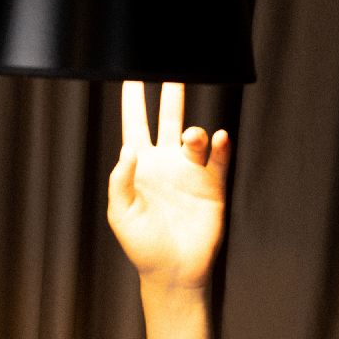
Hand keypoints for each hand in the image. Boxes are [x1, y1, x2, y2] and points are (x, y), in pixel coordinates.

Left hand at [107, 80, 230, 288]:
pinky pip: (217, 160)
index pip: (135, 124)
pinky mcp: (212, 185)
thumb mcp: (121, 214)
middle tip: (174, 66)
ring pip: (194, 138)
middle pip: (168, 118)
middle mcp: (166, 162)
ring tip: (193, 136)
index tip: (131, 72)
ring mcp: (190, 172)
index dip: (133, 100)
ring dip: (194, 132)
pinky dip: (218, 148)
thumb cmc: (141, 246)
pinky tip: (217, 140)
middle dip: (172, 93)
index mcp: (139, 166)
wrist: (173, 272)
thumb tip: (128, 148)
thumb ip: (120, 181)